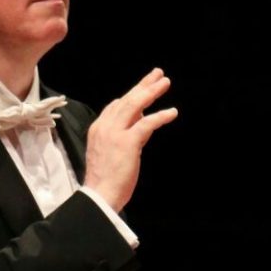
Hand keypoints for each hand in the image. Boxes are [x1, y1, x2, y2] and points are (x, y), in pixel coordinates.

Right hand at [84, 68, 177, 212]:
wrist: (99, 195)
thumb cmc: (104, 181)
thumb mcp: (108, 154)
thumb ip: (120, 138)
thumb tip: (138, 127)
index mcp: (98, 129)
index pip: (115, 106)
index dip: (130, 97)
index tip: (142, 91)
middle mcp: (105, 127)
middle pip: (126, 100)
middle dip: (143, 86)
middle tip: (157, 74)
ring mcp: (115, 133)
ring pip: (135, 105)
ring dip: (151, 92)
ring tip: (165, 82)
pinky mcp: (128, 142)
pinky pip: (147, 123)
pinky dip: (160, 116)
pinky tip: (172, 112)